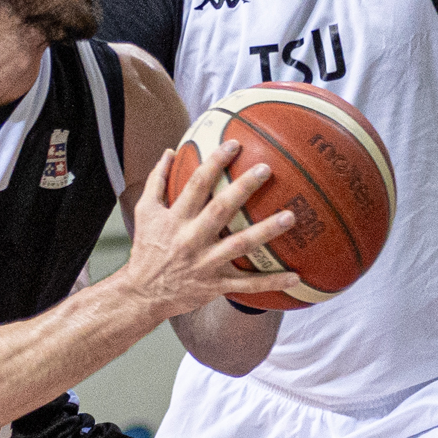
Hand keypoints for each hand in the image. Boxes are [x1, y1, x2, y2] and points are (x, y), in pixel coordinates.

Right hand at [119, 140, 296, 318]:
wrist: (142, 293)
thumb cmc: (146, 249)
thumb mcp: (145, 212)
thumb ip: (157, 180)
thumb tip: (170, 151)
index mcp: (176, 218)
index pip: (196, 184)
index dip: (215, 162)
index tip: (235, 144)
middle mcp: (192, 238)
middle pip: (221, 209)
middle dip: (244, 188)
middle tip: (266, 169)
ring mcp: (206, 263)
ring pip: (240, 245)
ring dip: (266, 231)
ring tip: (291, 216)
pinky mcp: (216, 285)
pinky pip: (247, 285)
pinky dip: (271, 282)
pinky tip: (295, 277)